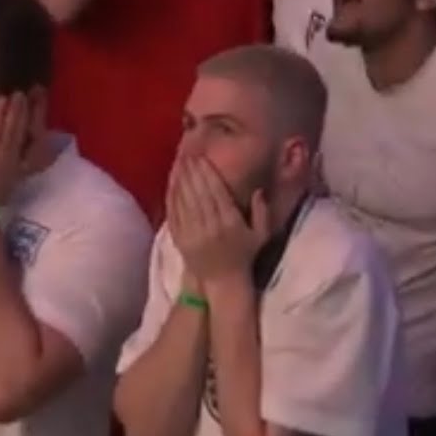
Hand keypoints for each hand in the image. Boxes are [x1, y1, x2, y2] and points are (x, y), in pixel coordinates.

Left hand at [0, 95, 31, 206]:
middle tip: (19, 92)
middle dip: (15, 111)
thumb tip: (22, 147)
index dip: (23, 116)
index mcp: (13, 161)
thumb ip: (15, 160)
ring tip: (3, 97)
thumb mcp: (11, 178)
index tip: (26, 99)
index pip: (19, 134)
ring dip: (0, 115)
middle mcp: (2, 157)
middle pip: (10, 130)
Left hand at [167, 157, 267, 282]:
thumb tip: (259, 190)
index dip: (208, 173)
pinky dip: (172, 197)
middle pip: (199, 193)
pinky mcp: (180, 239)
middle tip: (188, 154)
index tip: (203, 158)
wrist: (222, 281)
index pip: (217, 192)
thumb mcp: (261, 235)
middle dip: (193, 172)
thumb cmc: (244, 256)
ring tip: (180, 163)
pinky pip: (174, 214)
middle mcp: (210, 227)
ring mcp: (193, 233)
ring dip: (181, 180)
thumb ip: (263, 212)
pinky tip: (172, 184)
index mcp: (230, 223)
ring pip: (185, 201)